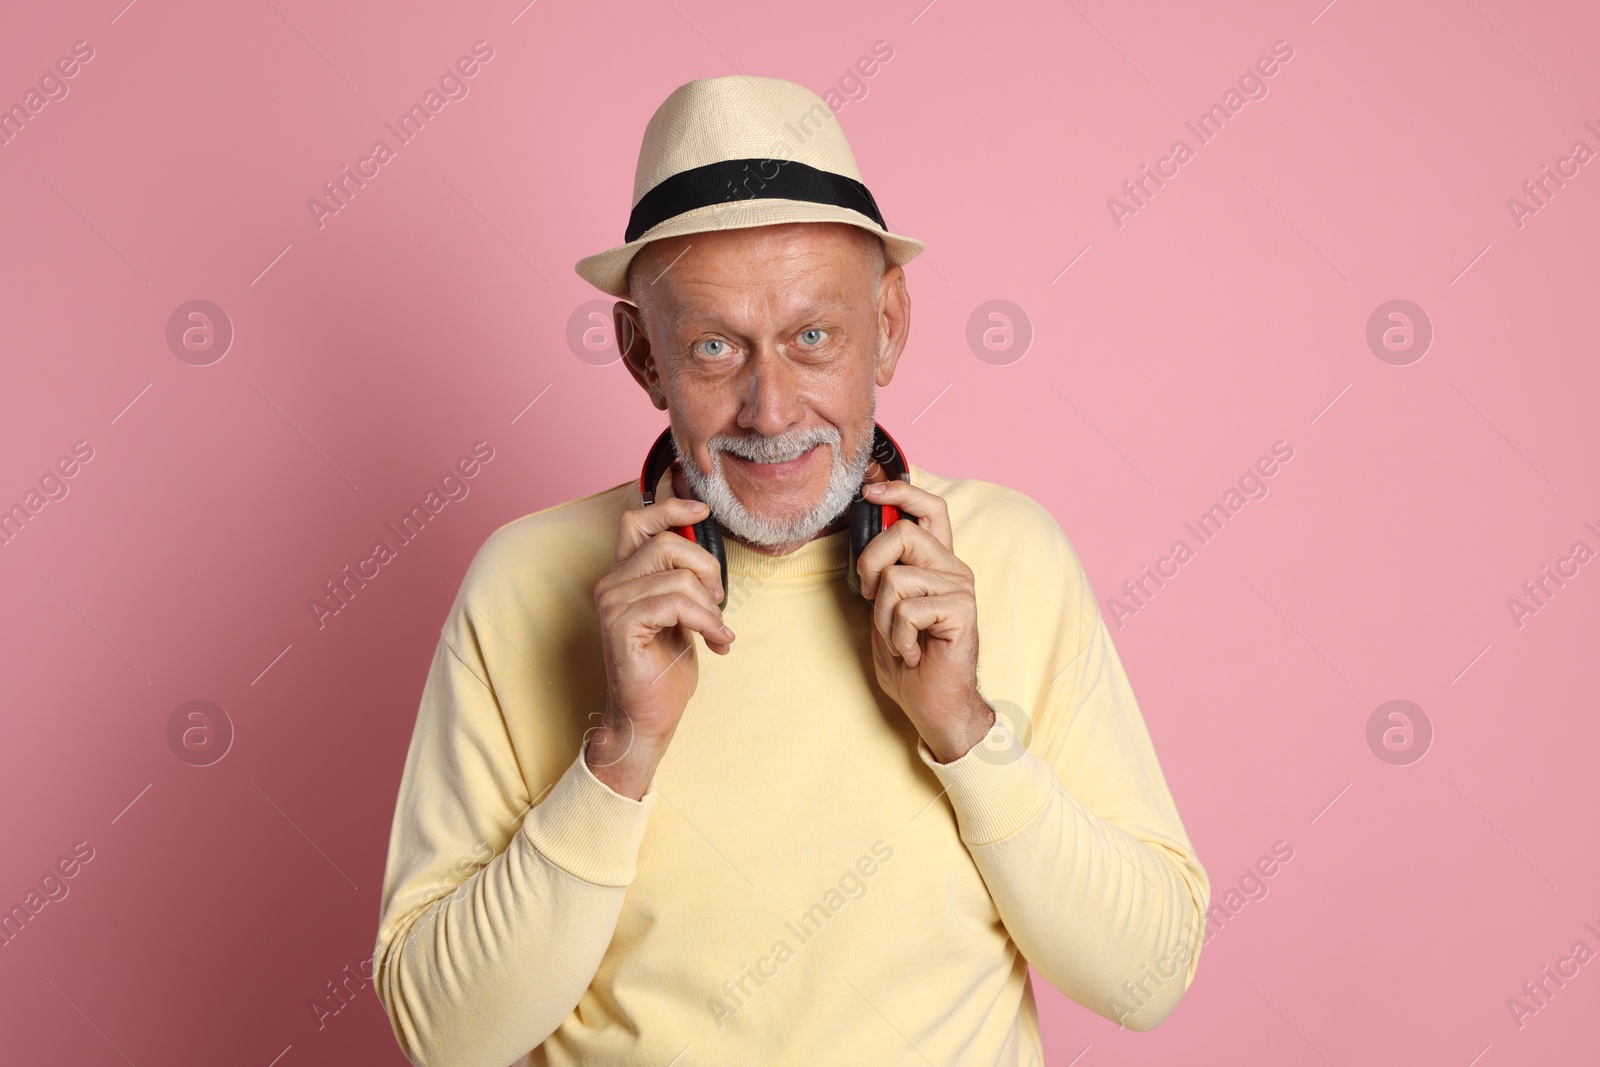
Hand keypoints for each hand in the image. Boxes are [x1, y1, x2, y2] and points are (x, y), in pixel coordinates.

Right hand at [588, 496, 733, 796]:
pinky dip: (706, 622)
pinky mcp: (621, 626)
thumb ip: (683, 578)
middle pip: (667, 543)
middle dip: (706, 568)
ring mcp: (612, 604)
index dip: (670, 507)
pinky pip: (675, 604)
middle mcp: (611, 583)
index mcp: (624, 575)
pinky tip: (716, 642)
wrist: (648, 715)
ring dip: (710, 606)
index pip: (637, 521)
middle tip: (718, 601)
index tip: (703, 510)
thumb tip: (704, 544)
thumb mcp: (681, 613)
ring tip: (718, 631)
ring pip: (677, 576)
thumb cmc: (664, 667)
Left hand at [855, 481, 994, 762]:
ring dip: (883, 616)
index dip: (900, 492)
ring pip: (897, 577)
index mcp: (936, 563)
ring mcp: (960, 587)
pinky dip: (898, 637)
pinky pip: (907, 609)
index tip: (870, 492)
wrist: (936, 706)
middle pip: (902, 532)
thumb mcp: (884, 610)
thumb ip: (882, 574)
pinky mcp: (962, 610)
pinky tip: (913, 652)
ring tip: (899, 639)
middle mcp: (952, 568)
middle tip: (870, 596)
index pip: (928, 508)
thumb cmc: (910, 660)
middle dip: (870, 563)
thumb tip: (865, 536)